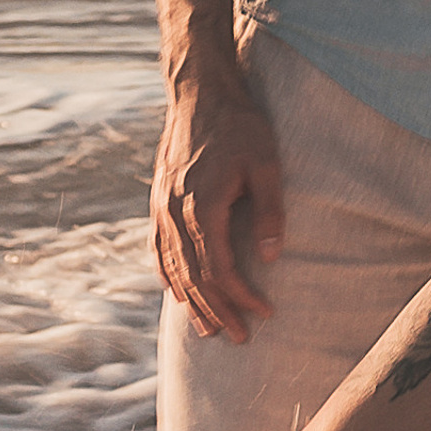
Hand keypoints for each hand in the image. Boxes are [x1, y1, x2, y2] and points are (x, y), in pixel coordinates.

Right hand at [154, 75, 283, 342]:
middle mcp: (176, 213)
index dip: (241, 297)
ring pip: (174, 267)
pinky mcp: (158, 200)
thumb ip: (270, 211)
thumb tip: (272, 257)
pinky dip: (167, 275)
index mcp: (203, 207)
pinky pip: (158, 248)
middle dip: (217, 311)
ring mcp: (162, 208)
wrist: (200, 92)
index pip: (221, 269)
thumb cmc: (240, 125)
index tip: (265, 313)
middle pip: (195, 278)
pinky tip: (175, 293)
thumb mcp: (267, 164)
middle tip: (239, 337)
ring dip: (192, 301)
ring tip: (208, 329)